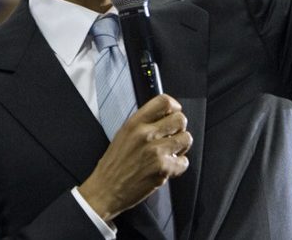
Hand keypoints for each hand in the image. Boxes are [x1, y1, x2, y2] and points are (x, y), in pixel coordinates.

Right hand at [78, 94, 191, 221]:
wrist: (105, 190)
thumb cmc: (114, 164)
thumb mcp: (123, 134)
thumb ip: (143, 124)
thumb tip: (165, 116)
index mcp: (134, 123)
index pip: (163, 101)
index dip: (174, 107)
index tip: (173, 114)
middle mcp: (145, 134)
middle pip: (180, 119)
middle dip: (179, 129)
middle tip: (172, 137)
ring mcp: (155, 151)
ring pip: (186, 138)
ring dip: (181, 147)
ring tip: (170, 153)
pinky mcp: (162, 169)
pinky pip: (184, 162)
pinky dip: (178, 166)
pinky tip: (167, 168)